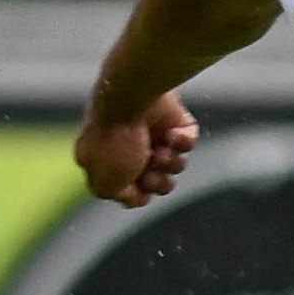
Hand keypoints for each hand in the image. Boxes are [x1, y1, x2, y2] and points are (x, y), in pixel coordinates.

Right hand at [75, 95, 198, 206]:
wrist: (131, 98)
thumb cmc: (114, 142)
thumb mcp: (104, 184)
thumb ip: (117, 197)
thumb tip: (135, 197)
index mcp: (106, 159)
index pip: (129, 189)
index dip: (137, 195)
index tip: (140, 192)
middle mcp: (129, 146)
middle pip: (155, 180)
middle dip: (157, 183)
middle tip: (151, 173)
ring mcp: (152, 131)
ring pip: (175, 164)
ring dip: (170, 164)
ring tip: (162, 152)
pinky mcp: (173, 118)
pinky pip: (188, 141)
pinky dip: (183, 142)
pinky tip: (172, 135)